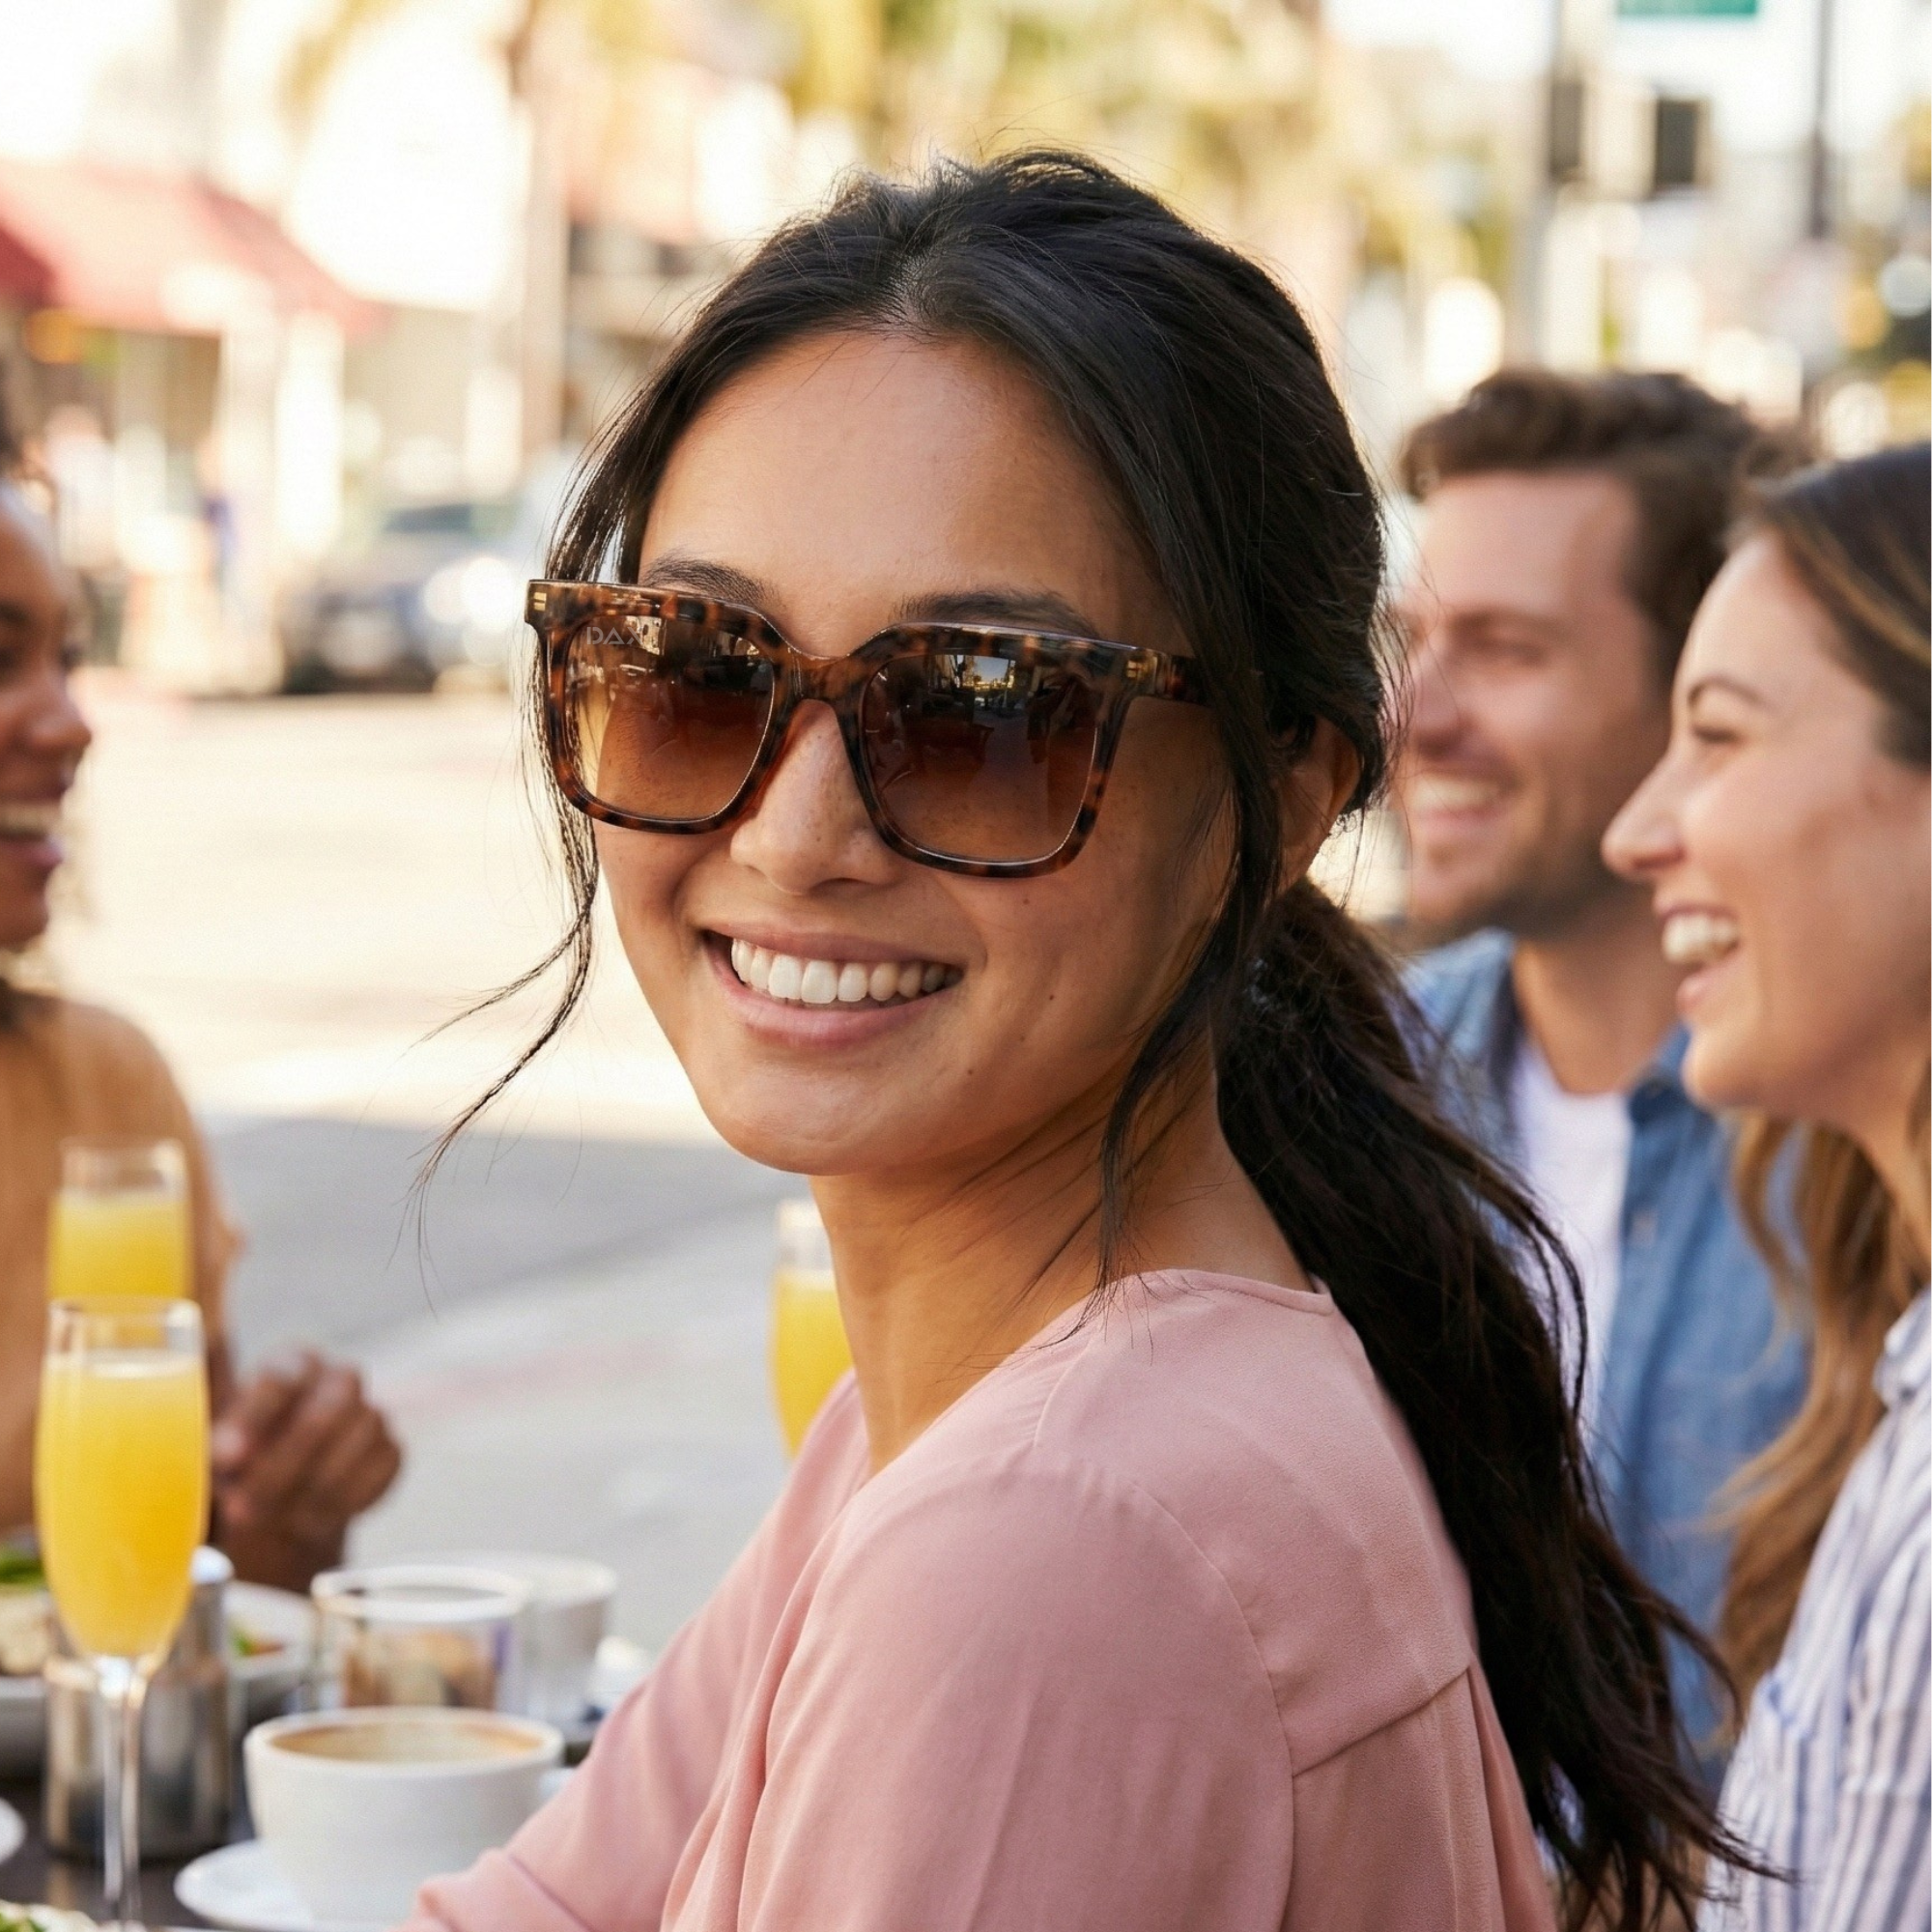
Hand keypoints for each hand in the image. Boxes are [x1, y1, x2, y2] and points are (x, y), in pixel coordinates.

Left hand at [210, 1352, 401, 1590]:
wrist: (278, 1497)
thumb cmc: (236, 1460)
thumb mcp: (210, 1440)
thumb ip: (204, 1422)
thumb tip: (191, 1408)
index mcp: (290, 1363)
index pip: (281, 1376)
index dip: (254, 1418)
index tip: (224, 1459)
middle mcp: (336, 1379)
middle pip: (326, 1411)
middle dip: (283, 1467)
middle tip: (241, 1510)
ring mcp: (369, 1413)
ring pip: (358, 1440)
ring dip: (311, 1489)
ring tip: (270, 1520)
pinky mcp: (390, 1449)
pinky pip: (382, 1468)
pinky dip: (345, 1499)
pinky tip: (308, 1519)